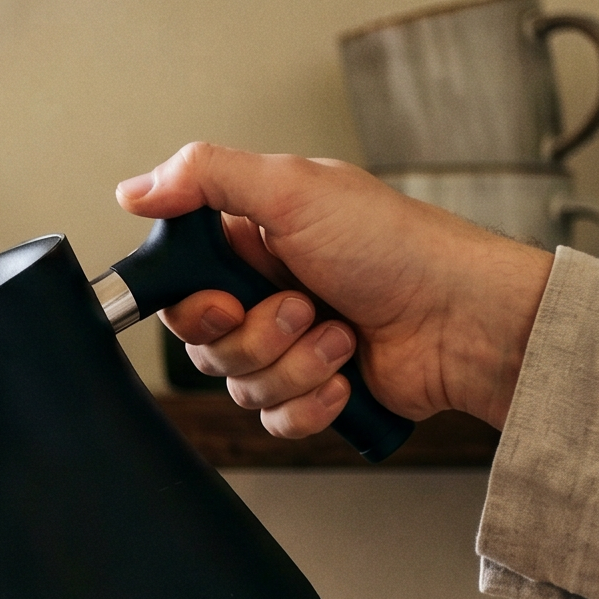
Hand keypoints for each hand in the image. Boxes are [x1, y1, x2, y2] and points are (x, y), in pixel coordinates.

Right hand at [118, 143, 553, 434]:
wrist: (464, 321)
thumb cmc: (398, 249)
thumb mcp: (294, 189)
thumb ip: (205, 177)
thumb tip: (133, 189)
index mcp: (254, 242)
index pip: (180, 287)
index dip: (192, 305)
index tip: (224, 300)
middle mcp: (268, 293)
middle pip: (203, 344)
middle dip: (254, 335)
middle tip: (301, 306)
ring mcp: (292, 346)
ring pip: (238, 385)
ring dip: (293, 365)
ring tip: (340, 334)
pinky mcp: (315, 392)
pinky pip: (273, 421)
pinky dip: (311, 402)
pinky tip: (346, 374)